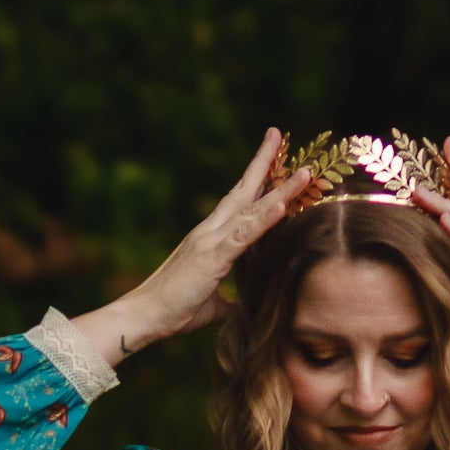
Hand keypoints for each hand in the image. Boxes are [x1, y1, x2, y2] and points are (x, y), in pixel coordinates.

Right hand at [74, 131, 309, 365]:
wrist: (144, 316)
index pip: (239, 203)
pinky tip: (282, 205)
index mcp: (211, 239)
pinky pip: (243, 235)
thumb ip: (230, 301)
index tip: (272, 156)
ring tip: (305, 172)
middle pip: (244, 191)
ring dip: (280, 190)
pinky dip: (264, 220)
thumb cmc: (174, 311)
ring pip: (252, 209)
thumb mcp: (212, 306)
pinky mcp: (212, 258)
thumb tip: (245, 307)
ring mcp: (211, 241)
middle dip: (264, 162)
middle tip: (279, 133)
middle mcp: (211, 232)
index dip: (256, 180)